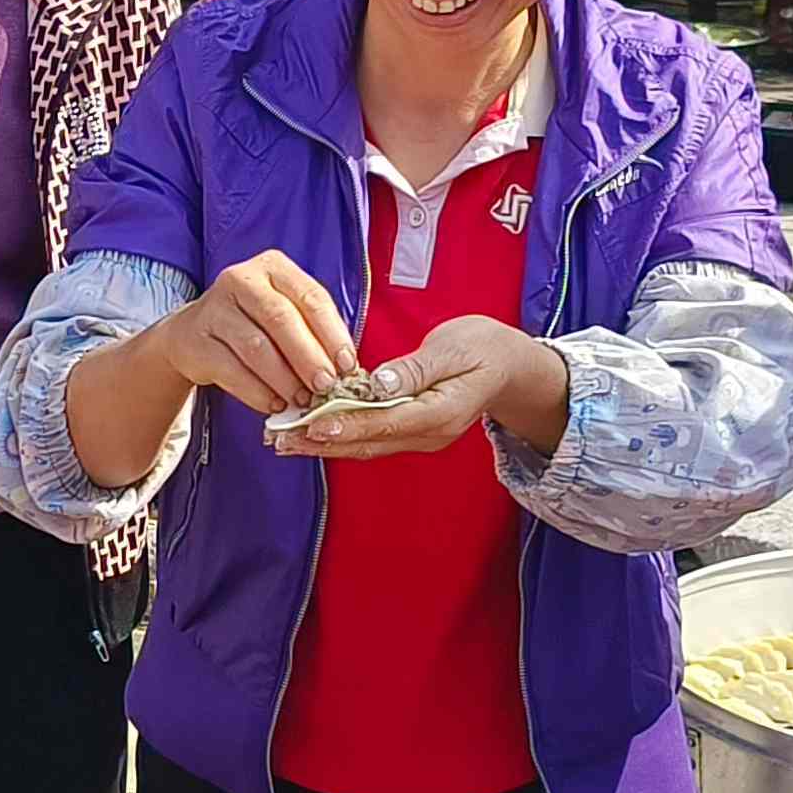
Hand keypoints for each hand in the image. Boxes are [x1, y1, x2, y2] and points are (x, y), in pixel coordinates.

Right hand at [153, 251, 361, 418]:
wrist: (191, 334)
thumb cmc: (251, 323)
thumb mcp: (283, 312)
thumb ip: (312, 331)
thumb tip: (343, 369)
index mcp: (273, 267)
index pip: (311, 297)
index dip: (333, 334)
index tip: (347, 365)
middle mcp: (241, 280)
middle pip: (281, 319)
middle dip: (309, 357)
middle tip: (325, 385)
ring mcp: (214, 309)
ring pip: (256, 347)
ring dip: (284, 379)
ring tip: (301, 399)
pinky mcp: (196, 341)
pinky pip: (231, 370)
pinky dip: (257, 392)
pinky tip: (274, 403)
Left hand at [273, 314, 565, 463]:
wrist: (510, 368)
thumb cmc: (485, 348)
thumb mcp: (455, 347)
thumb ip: (416, 368)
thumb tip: (379, 382)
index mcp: (441, 412)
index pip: (387, 421)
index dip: (348, 424)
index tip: (313, 424)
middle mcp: (428, 433)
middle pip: (369, 442)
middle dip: (323, 443)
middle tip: (281, 440)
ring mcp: (420, 437)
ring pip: (366, 445)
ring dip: (325, 445)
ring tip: (285, 441)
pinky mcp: (411, 431)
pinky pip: (372, 438)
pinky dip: (340, 436)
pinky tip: (312, 432)